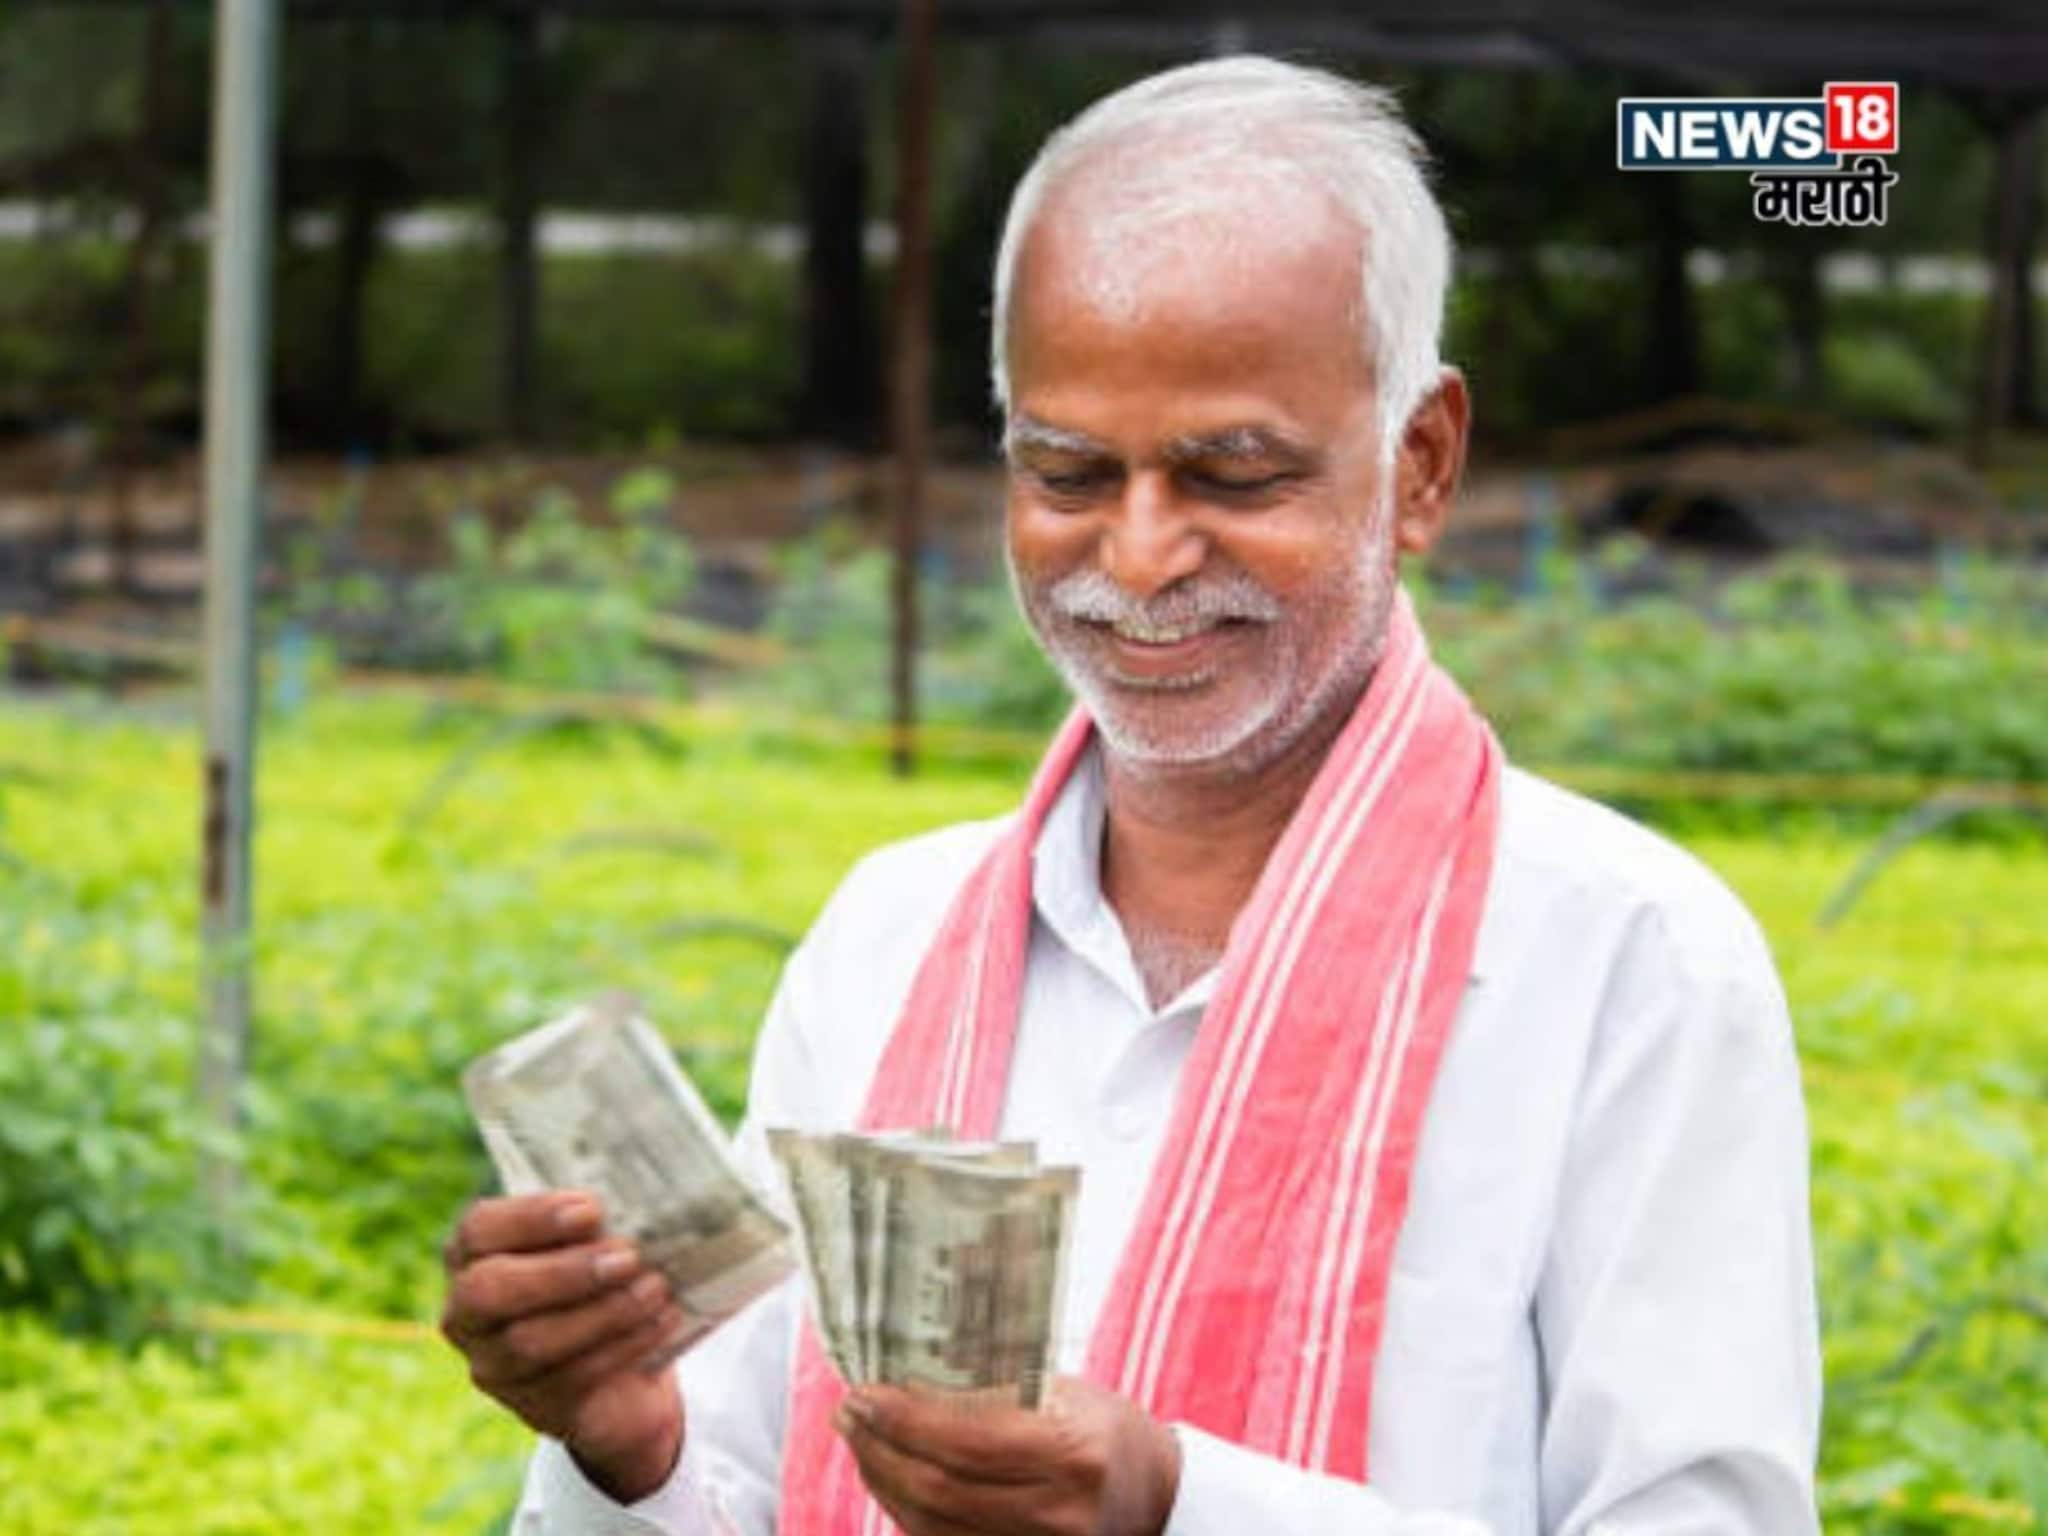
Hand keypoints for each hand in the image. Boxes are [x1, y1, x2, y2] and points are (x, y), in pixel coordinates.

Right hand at [440, 1191, 701, 1501]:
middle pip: (489, 1290)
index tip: (592, 1210)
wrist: (625, 1369)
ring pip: (530, 1342)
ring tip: (655, 1288)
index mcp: (474, 1255)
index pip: (479, 1230)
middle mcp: (468, 1312)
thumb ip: (599, 1224)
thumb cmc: (604, 1280)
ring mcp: (493, 1365)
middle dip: (562, 1271)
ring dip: (602, 1311)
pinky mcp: (532, 1406)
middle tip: (627, 1256)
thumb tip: (641, 1202)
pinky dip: (622, 1346)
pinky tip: (661, 1321)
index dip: (531, 1218)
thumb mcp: (595, 1244)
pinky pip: (570, 1379)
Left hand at [834, 1375, 1181, 1535]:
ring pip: (933, 1525)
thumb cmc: (1102, 1428)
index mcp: (1074, 1453)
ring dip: (884, 1480)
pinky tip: (891, 1476)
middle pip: (939, 1489)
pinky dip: (908, 1511)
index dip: (904, 1419)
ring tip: (862, 1439)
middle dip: (881, 1448)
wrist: (1154, 1496)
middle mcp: (1058, 1512)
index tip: (863, 1392)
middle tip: (849, 1412)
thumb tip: (903, 1381)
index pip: (965, 1441)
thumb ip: (988, 1393)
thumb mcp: (1058, 1392)